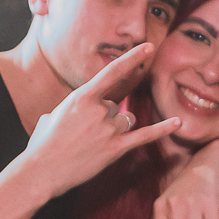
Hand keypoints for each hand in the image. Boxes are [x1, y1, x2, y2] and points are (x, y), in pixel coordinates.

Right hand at [23, 44, 180, 195]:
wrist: (40, 171)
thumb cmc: (43, 143)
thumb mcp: (54, 114)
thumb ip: (75, 107)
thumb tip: (86, 111)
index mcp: (81, 97)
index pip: (112, 72)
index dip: (132, 58)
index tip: (148, 47)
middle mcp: (98, 110)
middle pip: (117, 106)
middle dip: (105, 119)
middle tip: (85, 136)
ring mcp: (107, 130)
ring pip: (126, 121)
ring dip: (116, 130)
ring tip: (94, 144)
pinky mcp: (115, 149)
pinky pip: (144, 136)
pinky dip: (162, 129)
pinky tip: (178, 123)